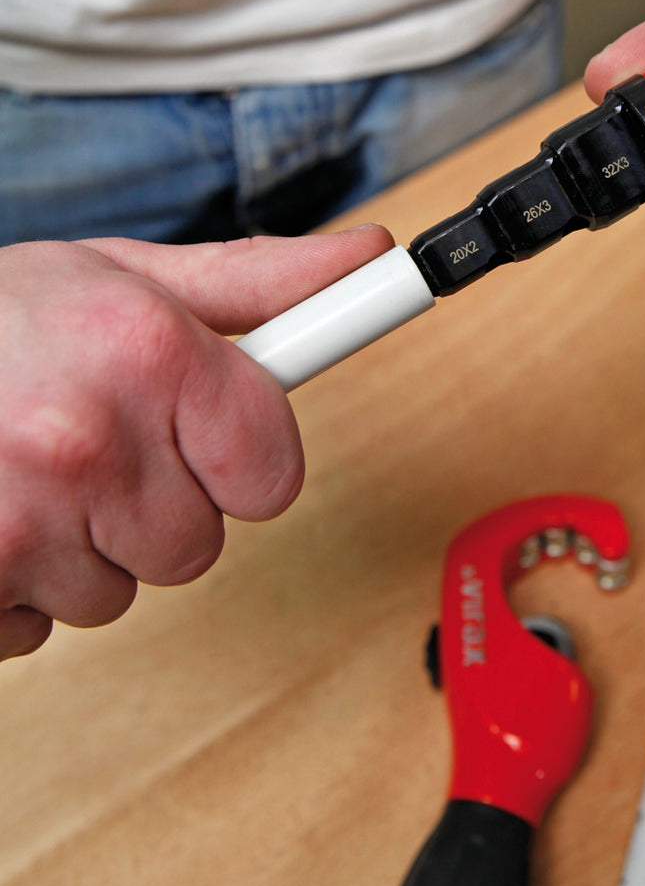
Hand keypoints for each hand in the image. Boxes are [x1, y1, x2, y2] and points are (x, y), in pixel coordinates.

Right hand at [0, 226, 392, 659]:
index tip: (208, 437)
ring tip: (24, 472)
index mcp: (149, 352)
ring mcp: (19, 523)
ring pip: (120, 590)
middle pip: (197, 542)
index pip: (273, 473)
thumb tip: (369, 257)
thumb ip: (256, 281)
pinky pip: (41, 627)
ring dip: (83, 546)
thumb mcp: (123, 277)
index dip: (241, 460)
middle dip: (156, 503)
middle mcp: (89, 440)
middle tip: (89, 443)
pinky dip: (19, 587)